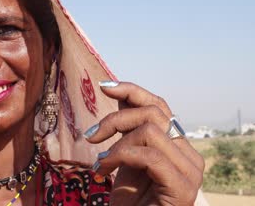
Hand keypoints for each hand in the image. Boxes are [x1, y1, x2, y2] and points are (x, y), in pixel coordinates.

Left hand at [84, 81, 203, 205]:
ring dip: (115, 144)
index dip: (133, 91)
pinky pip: (149, 155)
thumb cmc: (130, 200)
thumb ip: (126, 128)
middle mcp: (188, 153)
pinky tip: (103, 172)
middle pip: (153, 113)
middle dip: (116, 119)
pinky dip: (119, 158)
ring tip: (100, 164)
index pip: (159, 105)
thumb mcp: (124, 156)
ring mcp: (190, 170)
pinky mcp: (183, 187)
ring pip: (150, 130)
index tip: (104, 87)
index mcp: (175, 144)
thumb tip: (116, 92)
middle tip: (91, 137)